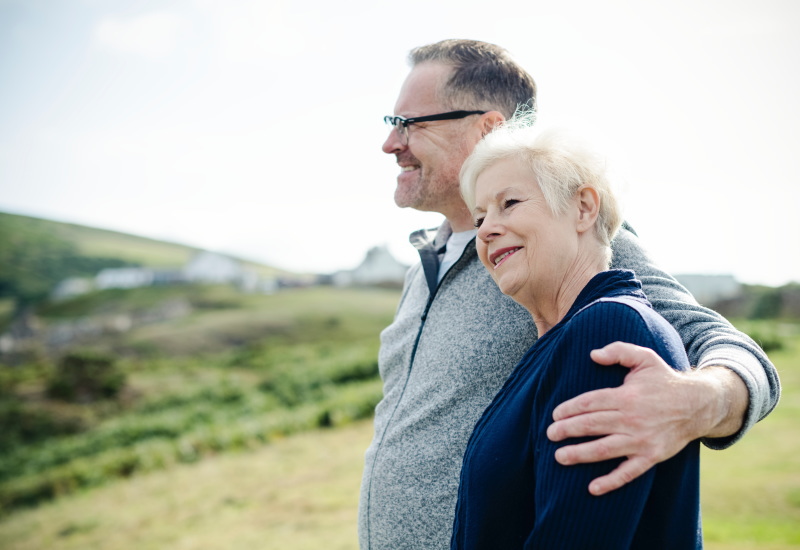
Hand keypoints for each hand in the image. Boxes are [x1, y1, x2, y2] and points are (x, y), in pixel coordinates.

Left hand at [546, 341, 742, 495]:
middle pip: (591, 425)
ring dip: (579, 454)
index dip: (569, 409)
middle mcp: (631, 419)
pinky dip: (610, 482)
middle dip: (567, 431)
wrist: (698, 405)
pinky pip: (628, 473)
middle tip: (549, 434)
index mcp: (626, 396)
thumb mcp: (644, 357)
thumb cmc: (664, 380)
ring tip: (559, 457)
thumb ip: (619, 351)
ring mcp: (641, 440)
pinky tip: (592, 488)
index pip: (589, 403)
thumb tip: (593, 354)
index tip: (554, 415)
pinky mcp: (651, 457)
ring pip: (604, 449)